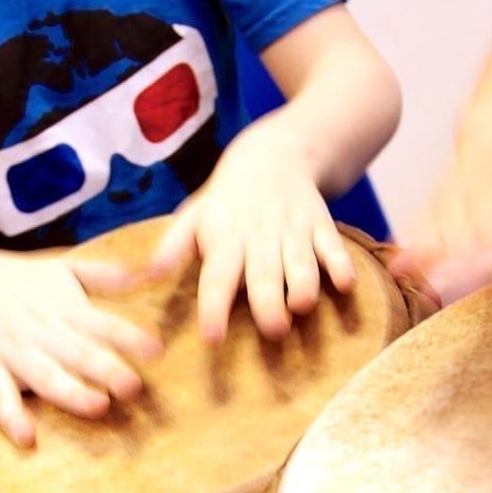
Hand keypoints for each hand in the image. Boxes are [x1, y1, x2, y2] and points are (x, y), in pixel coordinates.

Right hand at [0, 247, 160, 446]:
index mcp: (66, 310)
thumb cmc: (19, 282)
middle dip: (106, 369)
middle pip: (79, 353)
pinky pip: (0, 398)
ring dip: (71, 393)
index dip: (128, 338)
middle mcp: (43, 332)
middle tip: (134, 387)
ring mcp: (14, 353)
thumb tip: (146, 274)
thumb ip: (104, 275)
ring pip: (46, 377)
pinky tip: (27, 439)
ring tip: (97, 407)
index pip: (103, 324)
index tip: (155, 351)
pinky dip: (12, 418)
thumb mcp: (62, 268)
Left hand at [149, 123, 355, 345]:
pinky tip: (344, 285)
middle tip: (273, 331)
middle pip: (264, 275)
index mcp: (225, 239)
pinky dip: (341, 264)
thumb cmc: (228, 199)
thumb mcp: (195, 214)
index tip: (213, 338)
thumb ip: (174, 246)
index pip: (217, 277)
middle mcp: (259, 237)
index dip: (215, 308)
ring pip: (301, 262)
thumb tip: (147, 276)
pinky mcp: (322, 226)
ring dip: (304, 285)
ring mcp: (294, 231)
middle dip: (269, 302)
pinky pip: (334, 246)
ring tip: (302, 307)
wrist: (276, 153)